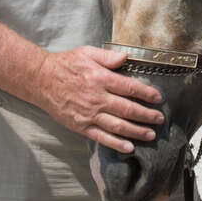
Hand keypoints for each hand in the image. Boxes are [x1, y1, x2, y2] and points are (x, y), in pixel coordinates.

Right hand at [35, 46, 163, 152]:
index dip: (146, 94)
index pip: (130, 88)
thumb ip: (108, 56)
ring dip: (137, 131)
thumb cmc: (66, 64)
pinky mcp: (81, 126)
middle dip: (147, 115)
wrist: (41, 80)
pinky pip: (102, 137)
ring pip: (118, 126)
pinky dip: (116, 143)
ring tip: (151, 134)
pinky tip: (129, 147)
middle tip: (160, 119)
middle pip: (128, 109)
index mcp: (100, 78)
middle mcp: (97, 98)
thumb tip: (126, 57)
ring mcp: (89, 114)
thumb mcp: (87, 53)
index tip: (158, 98)